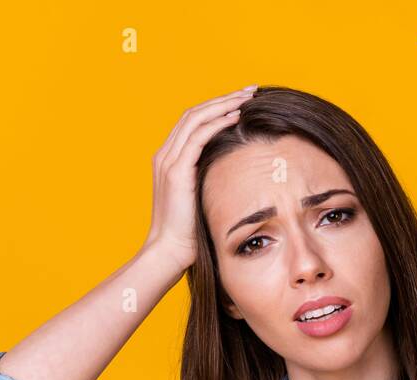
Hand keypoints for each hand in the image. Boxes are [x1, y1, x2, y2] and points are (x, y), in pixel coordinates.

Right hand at [143, 85, 257, 271]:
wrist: (169, 252)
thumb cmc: (189, 234)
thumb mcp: (201, 199)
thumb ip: (211, 181)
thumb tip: (238, 174)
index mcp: (170, 160)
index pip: (193, 122)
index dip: (218, 108)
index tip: (243, 101)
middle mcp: (165, 155)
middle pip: (194, 113)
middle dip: (224, 99)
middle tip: (250, 90)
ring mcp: (168, 161)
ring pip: (196, 118)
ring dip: (224, 104)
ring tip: (248, 97)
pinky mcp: (176, 171)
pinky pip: (198, 136)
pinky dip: (217, 122)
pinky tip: (236, 116)